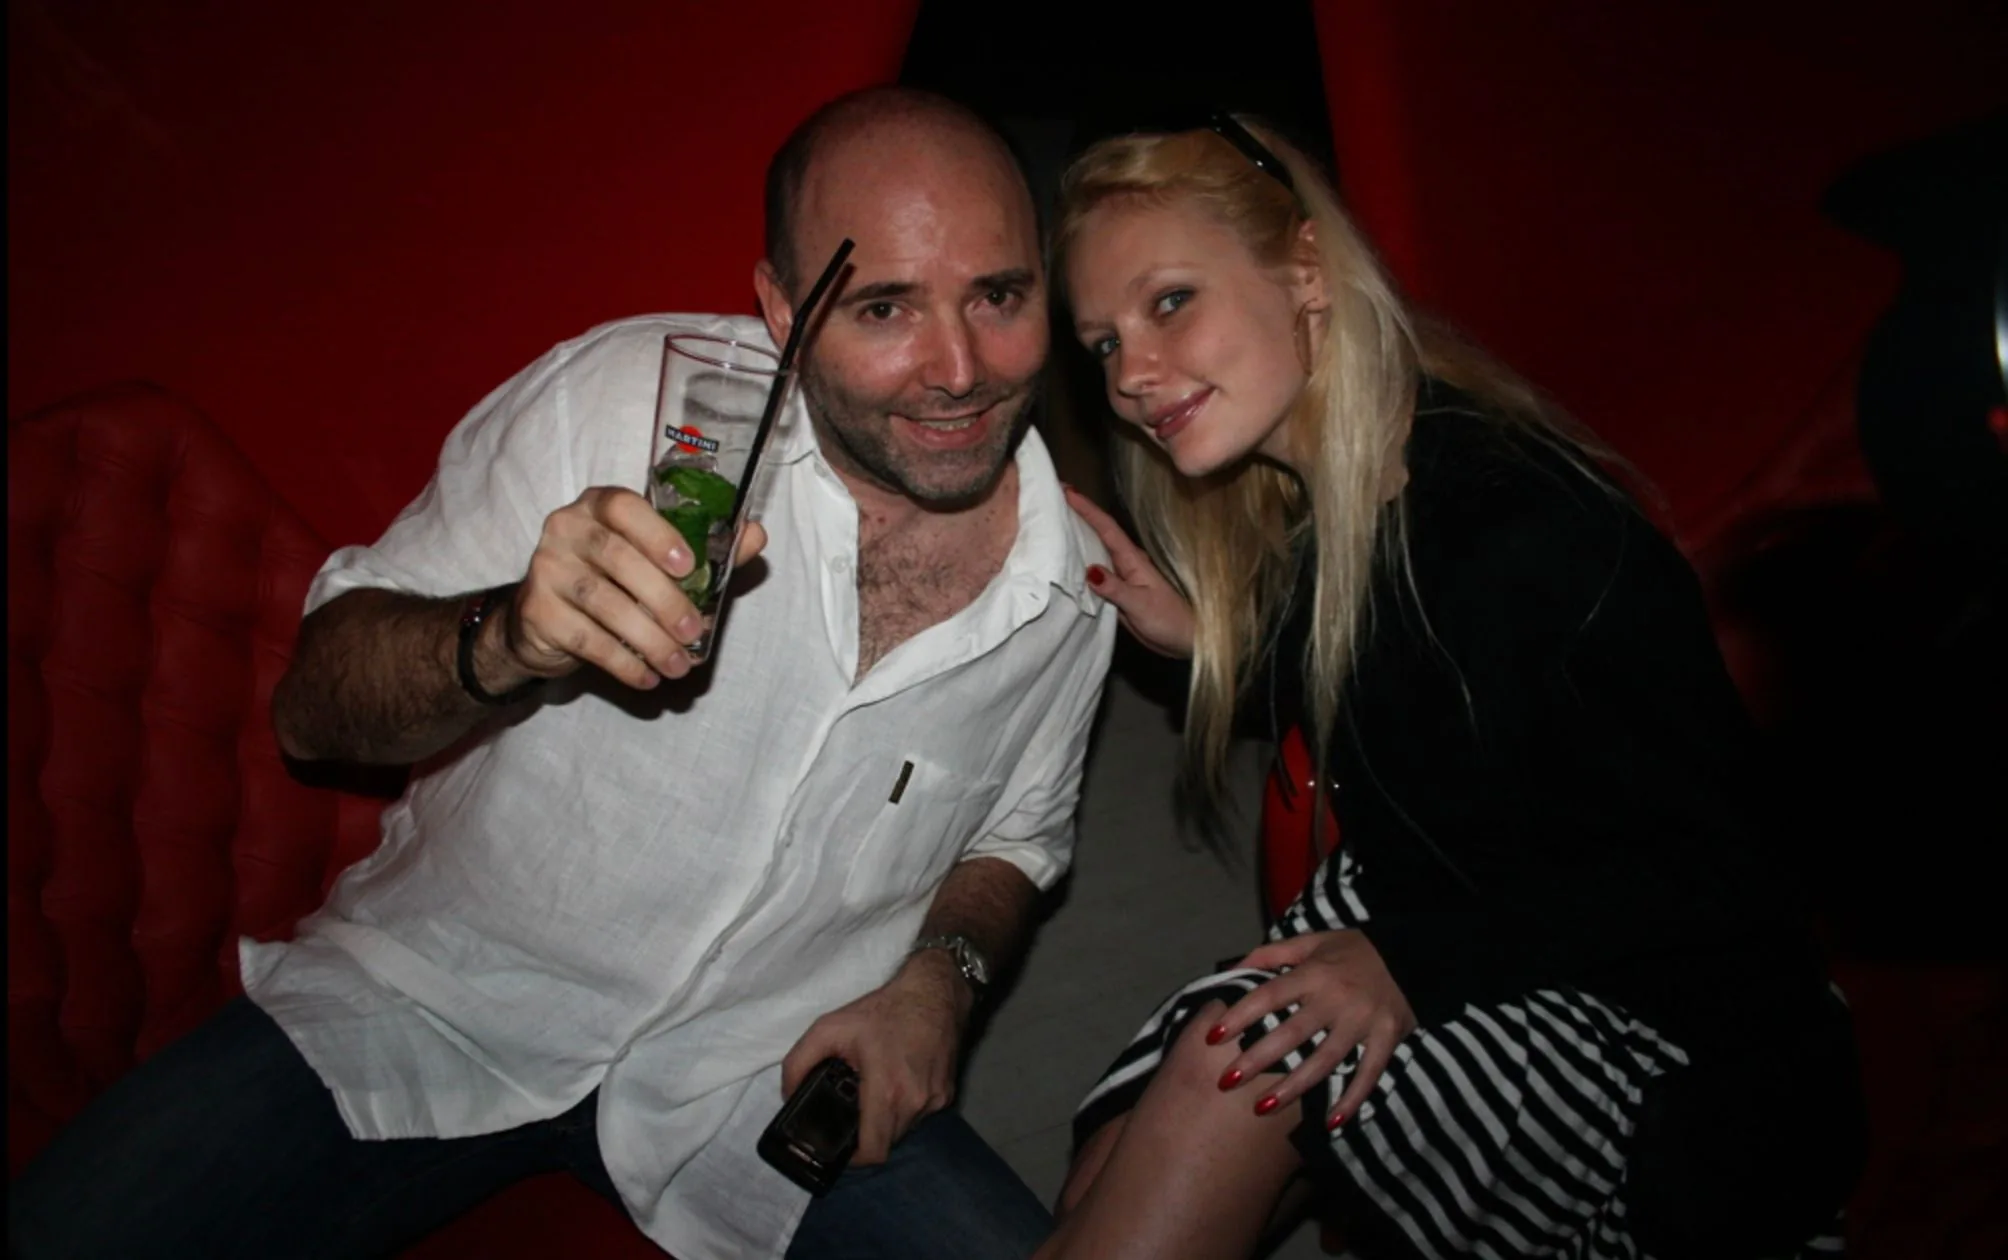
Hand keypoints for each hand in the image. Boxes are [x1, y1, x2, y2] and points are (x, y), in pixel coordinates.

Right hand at [490, 487, 766, 689]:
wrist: (544, 618)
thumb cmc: (614, 579)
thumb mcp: (657, 559)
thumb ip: (705, 548)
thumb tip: (756, 535)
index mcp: (600, 505)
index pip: (624, 506)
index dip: (657, 535)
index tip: (689, 566)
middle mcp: (566, 527)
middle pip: (617, 559)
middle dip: (663, 600)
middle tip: (694, 632)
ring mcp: (546, 568)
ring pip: (603, 603)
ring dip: (648, 640)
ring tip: (678, 665)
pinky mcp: (537, 610)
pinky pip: (586, 638)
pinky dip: (622, 663)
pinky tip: (647, 678)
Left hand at [780, 952, 967, 1166]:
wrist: (935, 991)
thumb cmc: (883, 1010)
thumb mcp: (829, 1027)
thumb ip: (798, 1063)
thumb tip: (788, 1096)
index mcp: (887, 1091)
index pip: (873, 1153)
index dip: (853, 1159)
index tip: (840, 1146)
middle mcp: (916, 1103)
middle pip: (886, 1143)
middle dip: (867, 1135)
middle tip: (853, 1111)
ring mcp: (936, 1100)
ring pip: (904, 1129)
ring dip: (887, 1121)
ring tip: (875, 1092)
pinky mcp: (948, 1093)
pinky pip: (920, 1114)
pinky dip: (906, 1107)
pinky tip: (898, 1081)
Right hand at [1064, 486, 1194, 658]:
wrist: (1185, 640)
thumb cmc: (1170, 619)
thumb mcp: (1142, 604)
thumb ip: (1115, 588)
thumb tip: (1088, 570)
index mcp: (1132, 559)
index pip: (1106, 528)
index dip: (1086, 509)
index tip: (1066, 491)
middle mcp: (1124, 563)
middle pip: (1096, 533)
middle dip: (1075, 515)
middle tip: (1050, 500)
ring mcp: (1119, 577)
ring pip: (1092, 552)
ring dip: (1074, 538)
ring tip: (1049, 526)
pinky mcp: (1115, 594)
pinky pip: (1092, 575)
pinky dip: (1077, 565)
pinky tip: (1062, 563)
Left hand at [1209, 931, 1414, 1127]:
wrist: (1413, 953)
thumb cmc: (1354, 949)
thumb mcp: (1312, 941)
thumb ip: (1272, 953)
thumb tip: (1232, 968)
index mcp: (1313, 973)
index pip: (1269, 995)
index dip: (1240, 1015)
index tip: (1212, 1036)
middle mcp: (1335, 998)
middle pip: (1291, 1033)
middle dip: (1257, 1059)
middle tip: (1226, 1082)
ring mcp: (1362, 1021)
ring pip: (1324, 1059)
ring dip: (1294, 1086)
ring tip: (1262, 1108)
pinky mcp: (1387, 1039)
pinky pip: (1369, 1074)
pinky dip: (1352, 1099)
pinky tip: (1332, 1122)